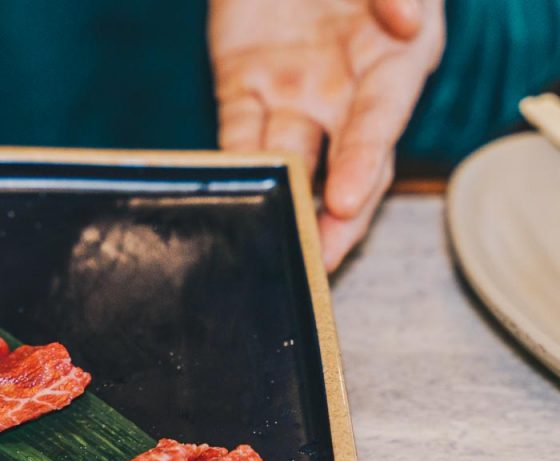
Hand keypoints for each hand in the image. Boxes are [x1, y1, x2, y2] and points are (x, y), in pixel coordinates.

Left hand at [209, 0, 443, 270]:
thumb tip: (407, 22)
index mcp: (393, 62)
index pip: (380, 123)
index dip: (363, 163)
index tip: (346, 201)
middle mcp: (345, 91)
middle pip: (341, 166)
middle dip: (334, 218)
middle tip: (319, 260)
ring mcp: (292, 94)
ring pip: (288, 161)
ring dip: (284, 203)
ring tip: (274, 245)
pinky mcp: (243, 88)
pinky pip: (237, 134)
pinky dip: (233, 166)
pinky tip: (231, 199)